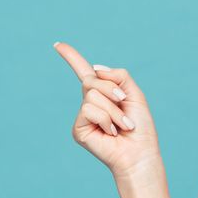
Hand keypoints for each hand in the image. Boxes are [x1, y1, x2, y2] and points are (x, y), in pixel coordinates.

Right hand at [53, 41, 161, 180]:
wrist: (140, 152)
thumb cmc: (140, 127)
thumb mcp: (134, 94)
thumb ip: (118, 76)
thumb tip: (95, 70)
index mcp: (103, 94)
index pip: (84, 72)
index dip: (72, 57)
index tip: (58, 44)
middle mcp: (90, 103)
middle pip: (92, 79)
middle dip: (112, 91)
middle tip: (124, 106)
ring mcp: (83, 116)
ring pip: (92, 95)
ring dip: (113, 109)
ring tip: (121, 126)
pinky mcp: (78, 129)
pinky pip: (89, 110)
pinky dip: (106, 119)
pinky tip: (111, 132)